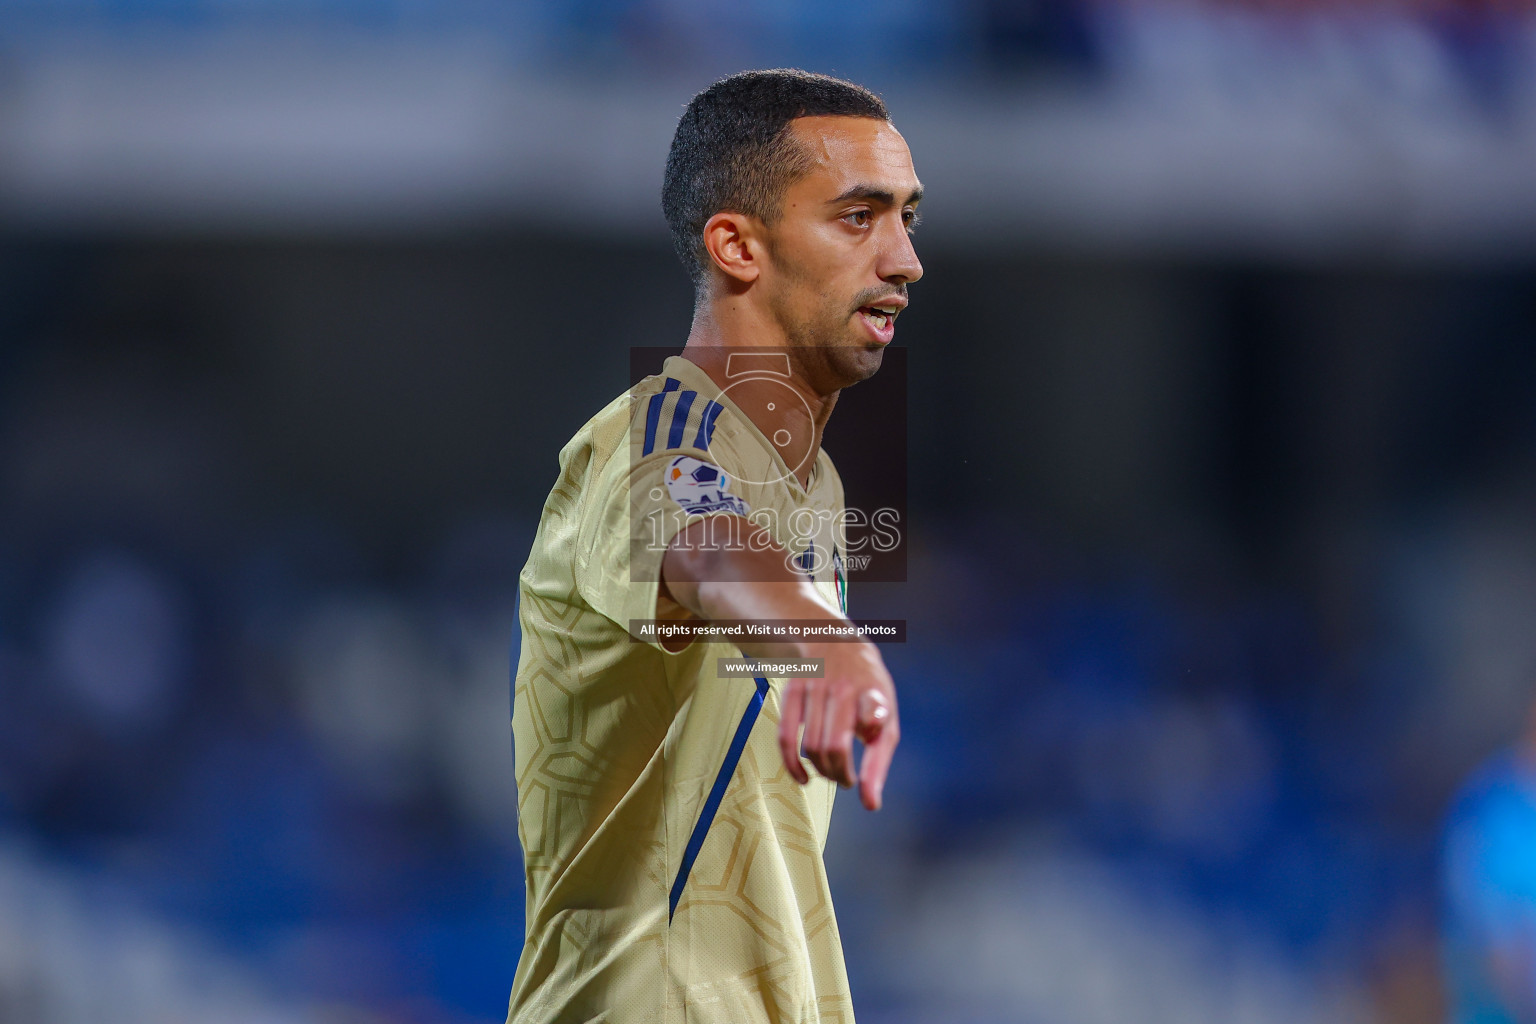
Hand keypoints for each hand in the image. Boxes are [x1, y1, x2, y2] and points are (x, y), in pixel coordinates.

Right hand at [777, 641, 898, 810]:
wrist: (837, 643)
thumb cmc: (868, 692)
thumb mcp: (886, 714)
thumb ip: (879, 759)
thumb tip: (870, 805)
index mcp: (873, 693)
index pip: (873, 709)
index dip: (872, 722)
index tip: (869, 744)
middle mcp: (844, 689)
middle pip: (836, 746)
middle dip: (841, 774)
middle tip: (847, 780)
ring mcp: (815, 689)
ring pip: (811, 746)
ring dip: (822, 771)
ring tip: (832, 774)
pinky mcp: (792, 691)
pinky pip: (785, 735)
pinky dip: (791, 764)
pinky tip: (802, 778)